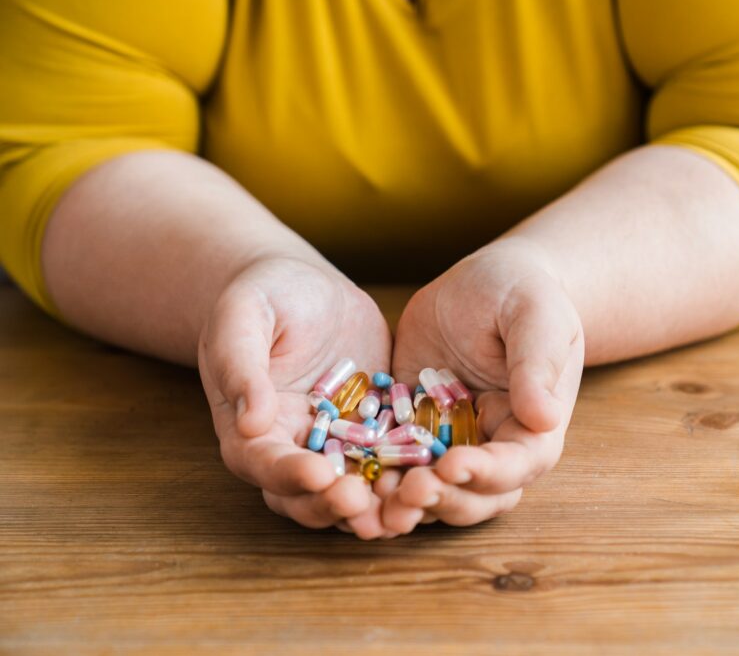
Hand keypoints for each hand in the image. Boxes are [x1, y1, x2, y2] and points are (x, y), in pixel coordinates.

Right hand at [197, 255, 394, 538]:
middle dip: (335, 506)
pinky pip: (394, 460)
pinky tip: (437, 477)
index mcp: (250, 430)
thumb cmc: (265, 295)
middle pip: (308, 496)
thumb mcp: (243, 317)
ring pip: (354, 490)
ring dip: (378, 508)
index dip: (290, 476)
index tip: (320, 476)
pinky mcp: (377, 431)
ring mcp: (338, 445)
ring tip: (406, 512)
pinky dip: (411, 475)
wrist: (307, 287)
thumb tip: (251, 422)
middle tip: (366, 506)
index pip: (264, 464)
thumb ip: (240, 366)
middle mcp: (293, 449)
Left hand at [383, 239, 583, 531]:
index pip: (517, 466)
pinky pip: (392, 462)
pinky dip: (374, 475)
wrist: (483, 281)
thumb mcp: (536, 316)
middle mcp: (492, 445)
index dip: (487, 473)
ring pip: (432, 491)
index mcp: (532, 426)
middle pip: (475, 497)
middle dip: (442, 500)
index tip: (452, 464)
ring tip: (375, 499)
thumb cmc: (521, 292)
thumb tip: (545, 417)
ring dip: (406, 504)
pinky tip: (348, 475)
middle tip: (408, 490)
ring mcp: (449, 442)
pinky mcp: (410, 428)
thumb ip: (537, 364)